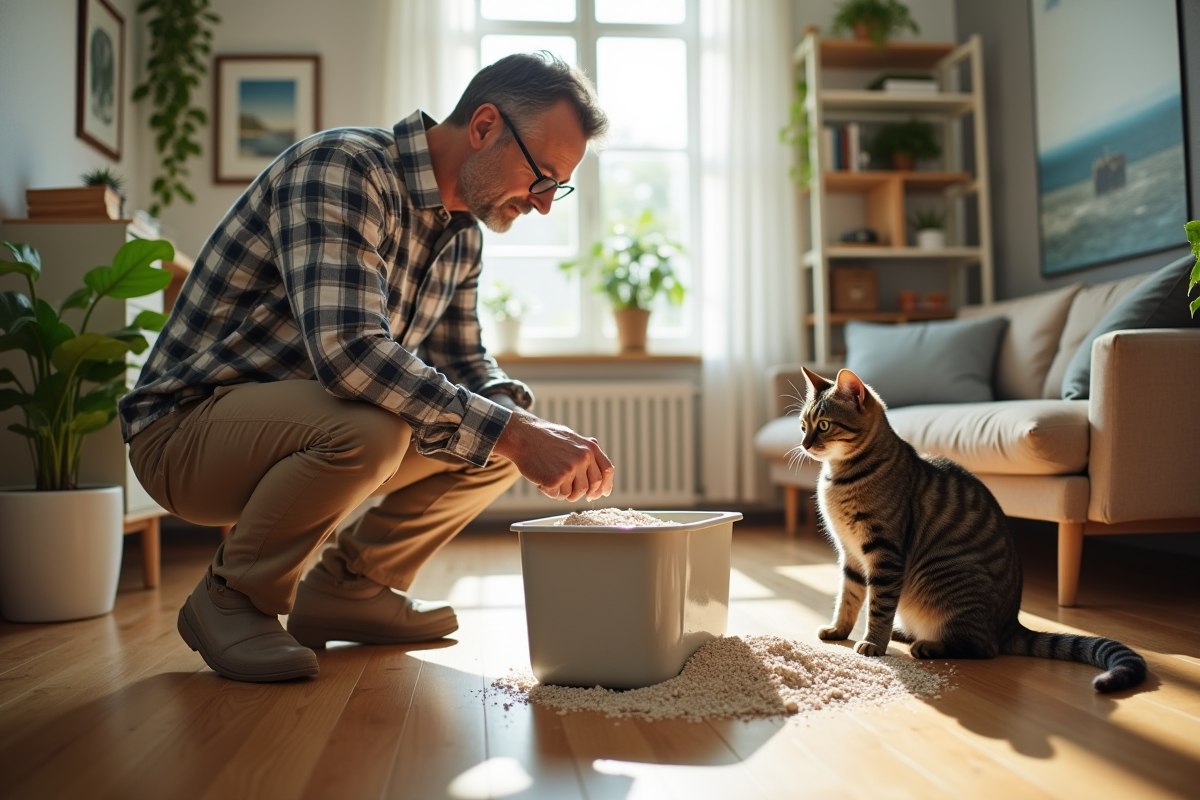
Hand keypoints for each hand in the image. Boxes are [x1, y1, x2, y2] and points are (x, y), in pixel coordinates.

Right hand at [491, 408, 614, 500]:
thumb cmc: (545, 438)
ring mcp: (571, 469)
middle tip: (572, 492)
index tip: (602, 493)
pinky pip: (558, 495)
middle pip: (592, 486)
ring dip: (564, 492)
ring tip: (552, 479)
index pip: (607, 470)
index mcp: (589, 447)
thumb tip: (599, 472)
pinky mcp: (556, 479)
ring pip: (575, 494)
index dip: (606, 485)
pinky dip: (550, 492)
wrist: (523, 436)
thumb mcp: (572, 438)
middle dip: (583, 493)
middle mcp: (584, 458)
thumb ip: (586, 453)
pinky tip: (542, 479)